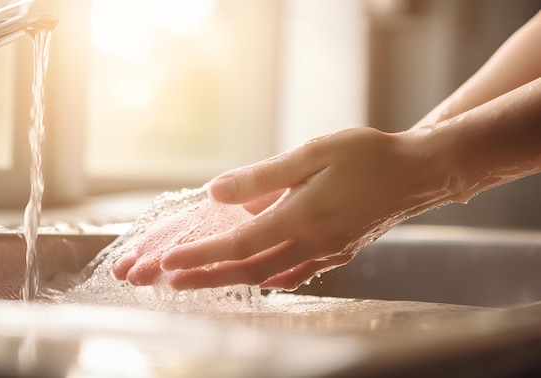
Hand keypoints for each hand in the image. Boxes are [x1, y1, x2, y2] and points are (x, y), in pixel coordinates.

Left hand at [157, 127, 452, 289]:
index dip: (201, 256)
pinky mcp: (338, 253)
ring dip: (231, 282)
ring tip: (201, 282)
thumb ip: (262, 177)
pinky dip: (267, 280)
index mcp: (302, 217)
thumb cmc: (366, 156)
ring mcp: (327, 253)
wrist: (418, 173)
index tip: (169, 262)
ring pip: (269, 277)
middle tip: (171, 283)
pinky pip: (294, 275)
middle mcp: (312, 243)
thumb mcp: (312, 154)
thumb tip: (216, 192)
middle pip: (248, 270)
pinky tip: (256, 278)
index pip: (239, 244)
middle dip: (206, 278)